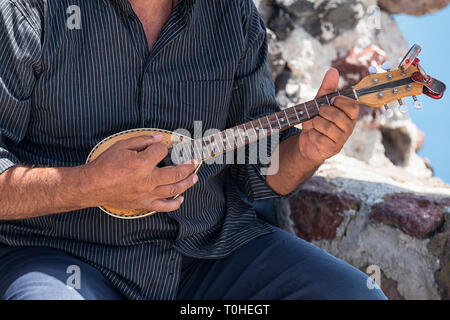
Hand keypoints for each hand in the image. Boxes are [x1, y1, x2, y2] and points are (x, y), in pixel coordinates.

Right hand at [83, 135, 197, 211]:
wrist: (92, 186)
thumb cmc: (105, 165)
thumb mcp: (122, 146)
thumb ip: (142, 141)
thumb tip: (158, 139)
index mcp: (142, 163)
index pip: (161, 152)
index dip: (162, 147)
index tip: (160, 147)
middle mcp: (147, 180)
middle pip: (176, 173)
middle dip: (188, 166)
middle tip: (194, 161)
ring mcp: (147, 193)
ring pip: (174, 190)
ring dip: (187, 183)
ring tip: (195, 177)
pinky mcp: (144, 203)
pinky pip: (163, 206)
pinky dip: (175, 204)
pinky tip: (181, 198)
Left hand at [299, 68, 358, 163]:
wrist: (307, 141)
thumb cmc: (317, 120)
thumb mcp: (319, 102)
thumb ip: (327, 88)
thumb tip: (333, 70)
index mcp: (350, 114)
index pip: (352, 106)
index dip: (339, 102)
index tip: (330, 101)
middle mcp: (349, 127)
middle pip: (338, 116)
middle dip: (323, 113)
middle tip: (318, 114)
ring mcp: (341, 140)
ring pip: (327, 127)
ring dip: (315, 124)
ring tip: (314, 125)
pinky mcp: (332, 149)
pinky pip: (319, 138)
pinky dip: (312, 134)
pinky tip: (313, 135)